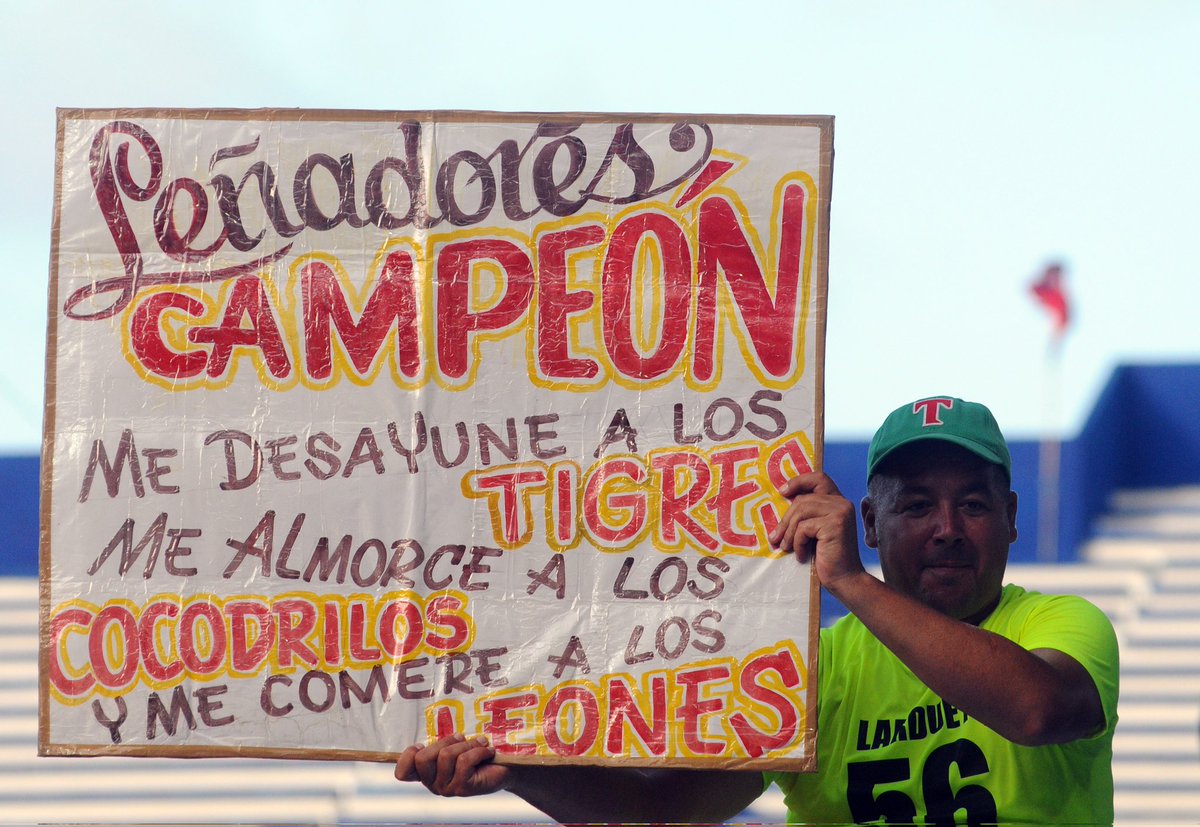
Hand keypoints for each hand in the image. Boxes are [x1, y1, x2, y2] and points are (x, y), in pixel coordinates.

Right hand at [395, 734, 510, 796]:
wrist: (504, 769)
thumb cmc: (478, 753)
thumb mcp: (456, 745)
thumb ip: (442, 741)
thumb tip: (436, 720)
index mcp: (427, 773)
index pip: (402, 772)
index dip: (407, 756)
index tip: (421, 744)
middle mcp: (432, 784)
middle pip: (422, 758)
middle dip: (445, 741)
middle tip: (461, 737)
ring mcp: (446, 788)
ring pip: (445, 756)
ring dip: (466, 744)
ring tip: (480, 743)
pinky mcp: (462, 788)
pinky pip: (464, 761)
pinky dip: (478, 751)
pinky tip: (488, 751)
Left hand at [768, 472, 864, 587]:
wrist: (844, 579)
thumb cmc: (826, 557)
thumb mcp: (815, 530)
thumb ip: (807, 514)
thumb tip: (781, 500)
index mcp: (838, 501)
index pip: (819, 478)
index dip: (799, 481)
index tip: (782, 492)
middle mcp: (842, 503)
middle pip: (803, 499)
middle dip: (785, 520)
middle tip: (775, 537)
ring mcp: (840, 512)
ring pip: (801, 512)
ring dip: (788, 532)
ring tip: (786, 547)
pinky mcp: (835, 524)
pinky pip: (804, 528)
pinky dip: (797, 542)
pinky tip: (800, 555)